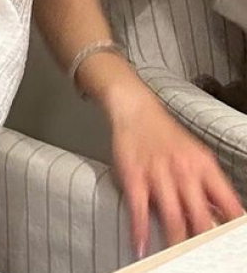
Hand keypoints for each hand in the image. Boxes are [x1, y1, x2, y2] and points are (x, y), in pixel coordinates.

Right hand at [108, 88, 243, 256]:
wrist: (137, 110)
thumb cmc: (167, 137)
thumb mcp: (197, 157)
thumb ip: (210, 189)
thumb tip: (224, 220)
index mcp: (205, 168)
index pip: (229, 207)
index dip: (234, 232)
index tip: (232, 250)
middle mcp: (185, 171)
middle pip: (201, 218)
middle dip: (205, 245)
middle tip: (205, 260)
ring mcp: (158, 174)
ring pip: (173, 218)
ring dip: (176, 245)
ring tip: (177, 261)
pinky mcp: (133, 175)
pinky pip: (138, 208)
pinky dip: (140, 231)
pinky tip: (140, 246)